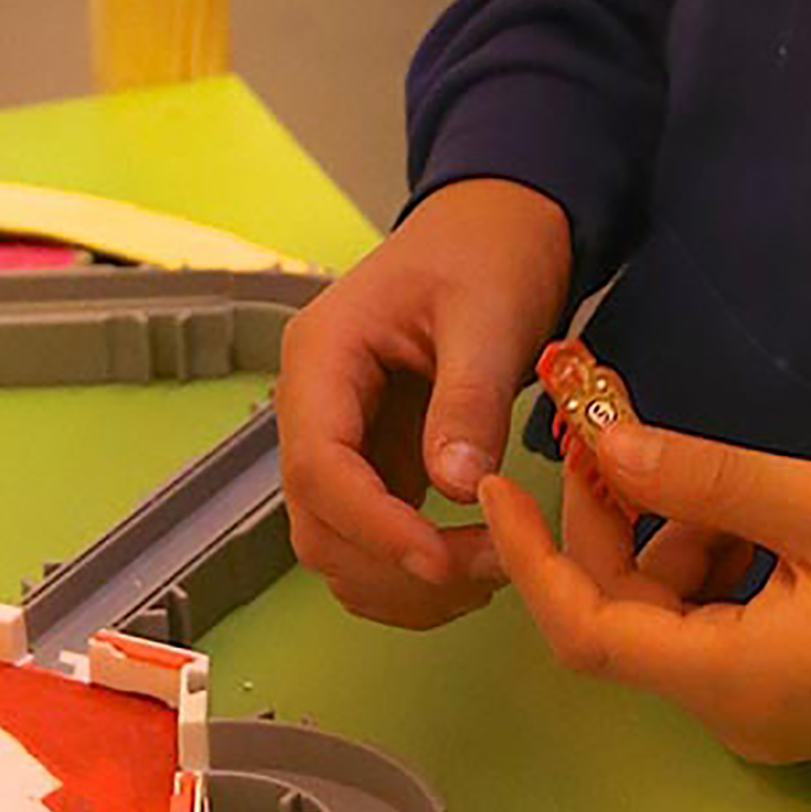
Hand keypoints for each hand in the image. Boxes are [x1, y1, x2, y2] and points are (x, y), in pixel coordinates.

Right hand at [277, 181, 572, 626]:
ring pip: (337, 545)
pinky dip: (411, 577)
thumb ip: (469, 401)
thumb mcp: (489, 313)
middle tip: (489, 570)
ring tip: (489, 575)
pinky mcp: (372, 464)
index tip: (439, 561)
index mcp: (322, 355)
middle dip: (395, 564)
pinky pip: (370, 541)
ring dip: (402, 583)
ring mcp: (338, 439)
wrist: (497, 228)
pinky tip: (469, 572)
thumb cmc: (489, 251)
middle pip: (318, 521)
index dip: (374, 525)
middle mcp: (314, 405)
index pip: (320, 464)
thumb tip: (456, 486)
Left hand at [477, 415, 810, 763]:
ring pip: (670, 615)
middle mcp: (731, 710)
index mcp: (728, 681)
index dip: (533, 556)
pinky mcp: (795, 684)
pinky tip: (727, 497)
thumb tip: (611, 442)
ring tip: (669, 445)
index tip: (498, 482)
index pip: (585, 629)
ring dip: (658, 532)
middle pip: (623, 618)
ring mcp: (764, 705)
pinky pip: (717, 621)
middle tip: (603, 422)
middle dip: (602, 521)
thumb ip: (708, 478)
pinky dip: (704, 558)